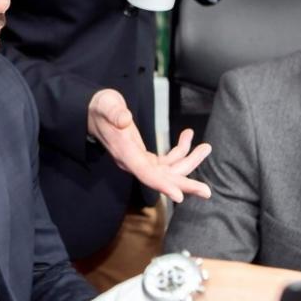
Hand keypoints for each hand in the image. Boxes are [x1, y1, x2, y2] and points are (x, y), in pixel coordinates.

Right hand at [88, 89, 211, 202]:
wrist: (93, 112)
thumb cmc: (101, 108)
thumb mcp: (106, 105)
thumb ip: (115, 112)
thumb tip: (125, 119)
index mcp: (125, 153)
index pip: (146, 174)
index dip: (163, 185)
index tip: (179, 196)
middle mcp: (133, 162)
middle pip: (162, 179)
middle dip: (185, 184)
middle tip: (207, 191)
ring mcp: (139, 161)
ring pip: (168, 170)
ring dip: (189, 161)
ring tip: (206, 147)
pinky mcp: (143, 156)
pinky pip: (166, 160)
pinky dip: (180, 150)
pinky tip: (188, 135)